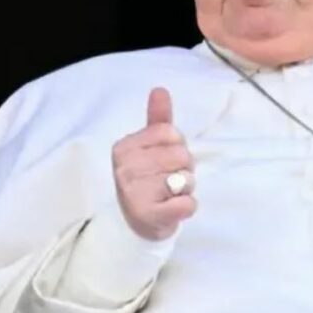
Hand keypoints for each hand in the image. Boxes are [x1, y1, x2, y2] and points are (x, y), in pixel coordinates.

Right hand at [111, 87, 196, 240]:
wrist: (137, 222)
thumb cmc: (147, 178)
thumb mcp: (150, 147)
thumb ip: (157, 119)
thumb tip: (160, 89)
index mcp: (124, 148)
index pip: (170, 132)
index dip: (177, 145)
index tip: (166, 158)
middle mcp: (125, 169)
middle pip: (181, 155)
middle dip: (184, 168)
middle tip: (170, 178)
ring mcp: (135, 194)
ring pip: (186, 179)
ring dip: (186, 188)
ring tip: (170, 194)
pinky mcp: (149, 216)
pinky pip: (187, 204)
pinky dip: (188, 206)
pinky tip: (172, 208)